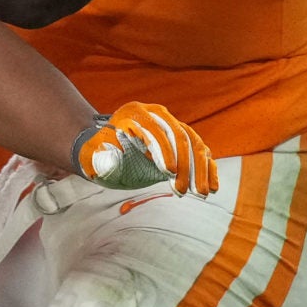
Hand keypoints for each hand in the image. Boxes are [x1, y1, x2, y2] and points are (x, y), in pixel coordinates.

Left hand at [75, 103, 217, 196]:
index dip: (164, 150)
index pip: (155, 130)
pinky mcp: (183, 141)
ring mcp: (173, 126)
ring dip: (200, 170)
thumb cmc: (98, 154)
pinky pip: (201, 152)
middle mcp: (158, 115)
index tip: (168, 173)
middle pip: (179, 135)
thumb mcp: (94, 156)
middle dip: (185, 164)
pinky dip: (208, 169)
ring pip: (195, 144)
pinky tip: (212, 187)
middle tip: (183, 191)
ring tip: (201, 193)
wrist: (106, 150)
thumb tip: (111, 159)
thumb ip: (102, 159)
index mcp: (135, 113)